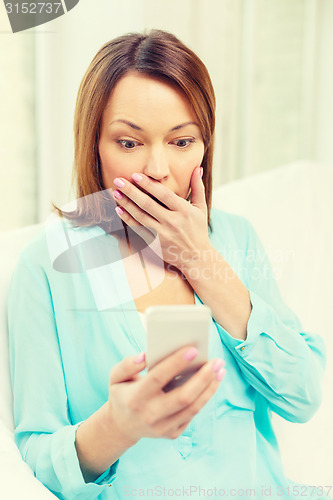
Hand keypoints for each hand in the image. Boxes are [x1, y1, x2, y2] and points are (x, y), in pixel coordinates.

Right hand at [107, 346, 225, 441]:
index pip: (158, 378)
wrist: (122, 426)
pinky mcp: (173, 433)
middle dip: (203, 378)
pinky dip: (205, 397)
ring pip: (193, 407)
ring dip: (210, 387)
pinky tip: (213, 381)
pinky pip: (193, 414)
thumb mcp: (115, 377)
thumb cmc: (123, 393)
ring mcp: (163, 427)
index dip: (175, 363)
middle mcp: (150, 415)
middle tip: (217, 361)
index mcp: (135, 398)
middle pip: (182, 397)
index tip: (193, 349)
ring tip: (220, 369)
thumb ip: (128, 364)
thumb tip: (146, 355)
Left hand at [112, 167, 210, 270]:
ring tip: (115, 192)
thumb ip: (198, 187)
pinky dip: (128, 220)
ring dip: (126, 204)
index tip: (135, 175)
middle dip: (131, 191)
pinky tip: (119, 210)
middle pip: (148, 204)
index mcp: (184, 211)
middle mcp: (173, 222)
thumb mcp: (201, 208)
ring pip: (140, 217)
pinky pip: (138, 230)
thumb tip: (198, 168)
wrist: (197, 258)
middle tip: (118, 180)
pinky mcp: (155, 244)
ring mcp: (163, 234)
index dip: (149, 185)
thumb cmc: (198, 230)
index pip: (164, 195)